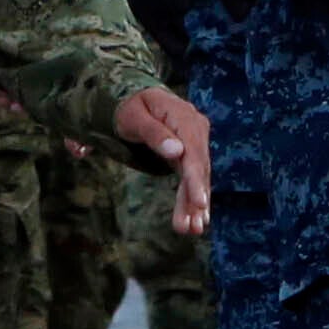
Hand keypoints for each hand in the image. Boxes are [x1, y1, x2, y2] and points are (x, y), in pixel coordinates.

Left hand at [113, 83, 210, 238]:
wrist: (134, 98)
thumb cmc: (129, 106)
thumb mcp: (134, 116)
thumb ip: (154, 133)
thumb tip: (177, 152)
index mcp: (183, 116)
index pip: (193, 152)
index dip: (196, 179)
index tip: (199, 202)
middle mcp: (195, 128)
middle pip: (198, 168)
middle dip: (195, 199)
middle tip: (192, 228)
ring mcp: (194, 141)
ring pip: (196, 176)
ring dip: (194, 204)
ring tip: (192, 230)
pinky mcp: (189, 153)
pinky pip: (191, 177)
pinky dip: (191, 198)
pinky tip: (194, 219)